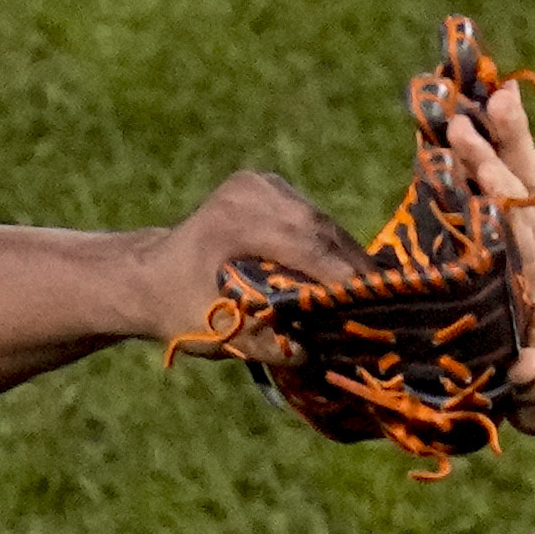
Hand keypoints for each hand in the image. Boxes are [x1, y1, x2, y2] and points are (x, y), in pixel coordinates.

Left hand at [143, 168, 366, 353]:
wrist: (148, 276)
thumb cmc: (178, 309)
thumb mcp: (221, 332)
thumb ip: (268, 341)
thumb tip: (317, 350)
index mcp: (235, 219)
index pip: (308, 246)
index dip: (345, 279)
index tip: (375, 307)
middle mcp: (251, 191)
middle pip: (320, 230)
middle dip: (353, 268)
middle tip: (386, 302)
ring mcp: (260, 183)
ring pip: (320, 222)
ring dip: (346, 256)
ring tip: (371, 291)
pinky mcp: (267, 186)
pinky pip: (310, 217)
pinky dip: (328, 244)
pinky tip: (345, 272)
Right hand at [438, 79, 534, 429]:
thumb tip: (527, 365)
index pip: (525, 243)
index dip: (504, 209)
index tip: (483, 176)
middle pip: (524, 199)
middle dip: (497, 160)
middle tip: (464, 122)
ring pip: (525, 178)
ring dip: (506, 137)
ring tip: (491, 92)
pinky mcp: (533, 225)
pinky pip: (518, 176)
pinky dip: (504, 141)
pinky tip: (486, 103)